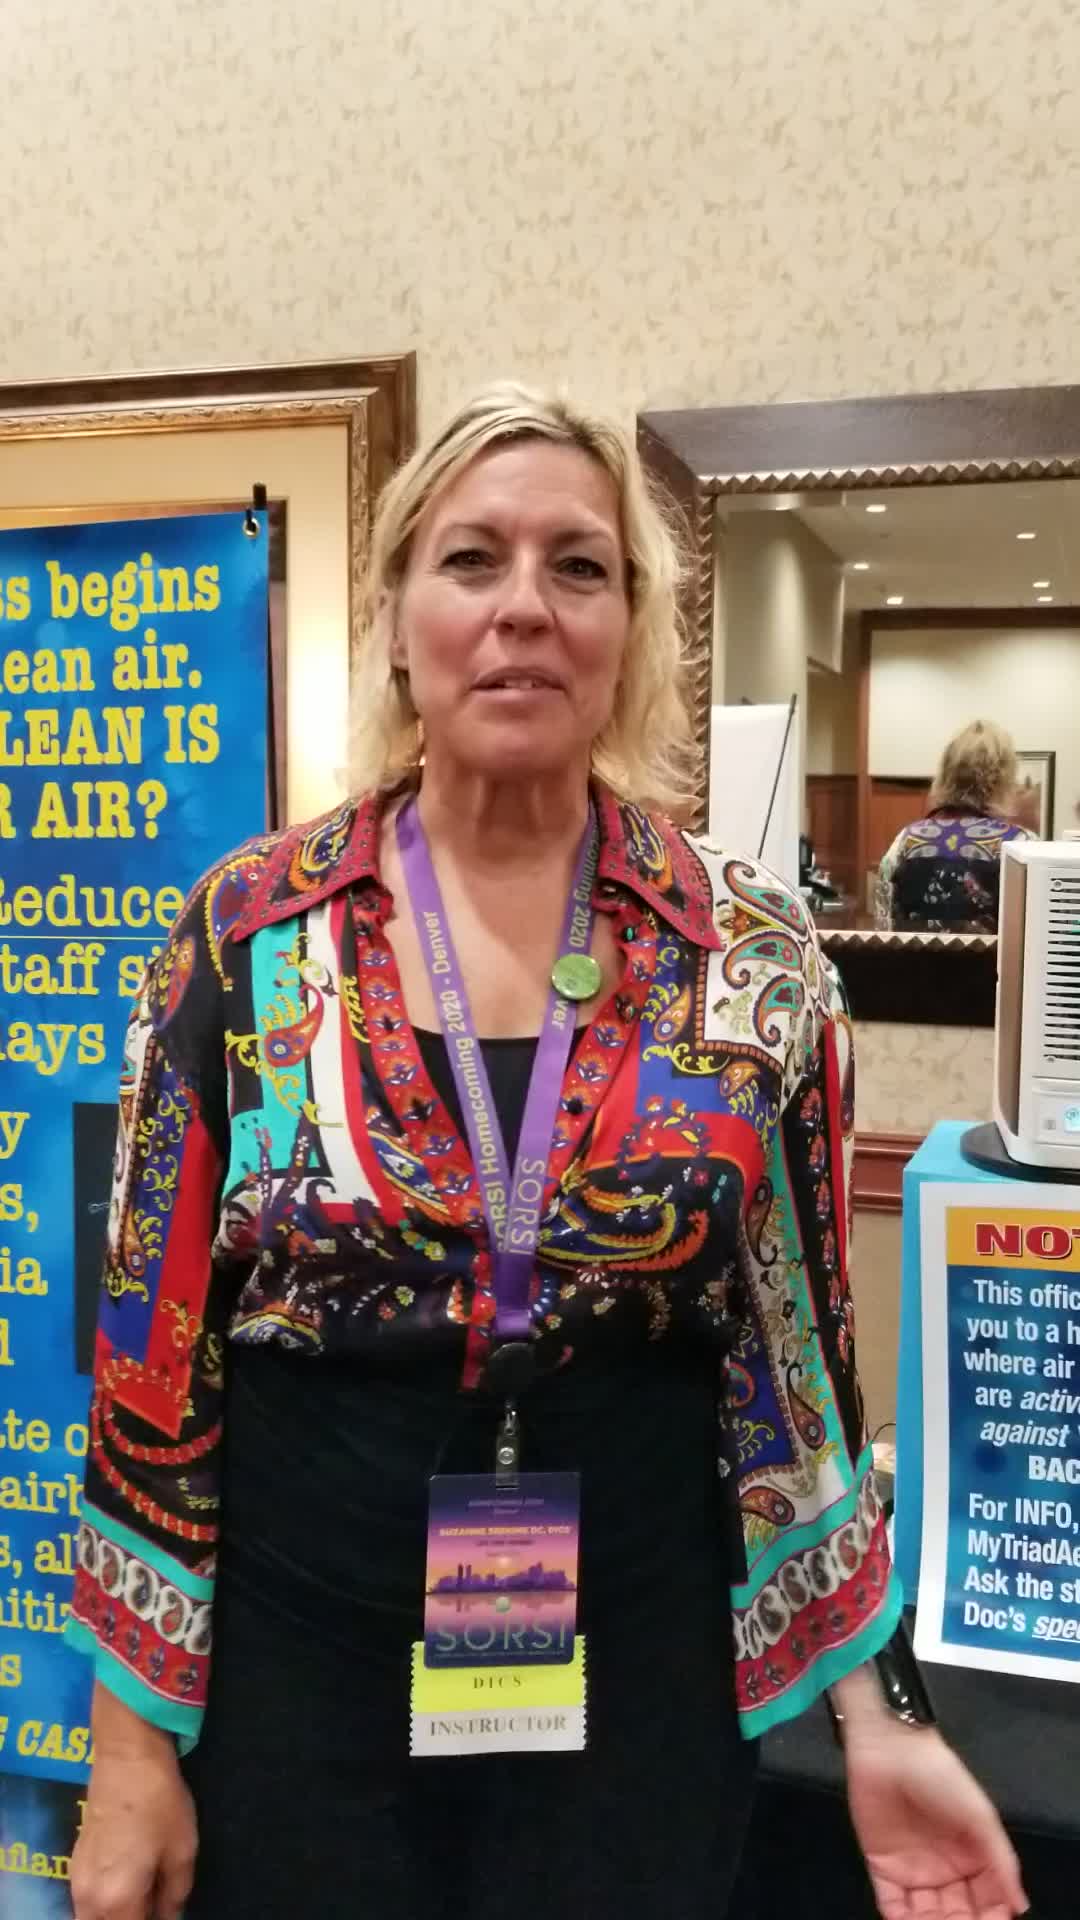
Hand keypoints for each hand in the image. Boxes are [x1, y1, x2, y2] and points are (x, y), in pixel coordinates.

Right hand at [70, 1747, 196, 1919]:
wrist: (126, 1758)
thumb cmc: (160, 1804)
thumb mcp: (182, 1852)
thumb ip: (175, 1897)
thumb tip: (169, 1917)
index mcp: (117, 1902)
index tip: (165, 1912)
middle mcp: (88, 1900)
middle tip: (155, 1906)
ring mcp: (76, 1883)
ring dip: (117, 1916)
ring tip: (144, 1899)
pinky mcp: (74, 1865)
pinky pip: (85, 1904)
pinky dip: (105, 1907)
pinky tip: (128, 1887)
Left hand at [843, 1718, 1027, 1919]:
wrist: (890, 1749)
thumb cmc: (941, 1777)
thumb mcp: (980, 1815)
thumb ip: (1001, 1860)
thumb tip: (1020, 1903)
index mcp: (974, 1857)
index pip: (988, 1900)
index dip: (991, 1915)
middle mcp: (946, 1868)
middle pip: (958, 1913)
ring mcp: (914, 1869)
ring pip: (926, 1914)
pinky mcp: (882, 1866)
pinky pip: (892, 1904)